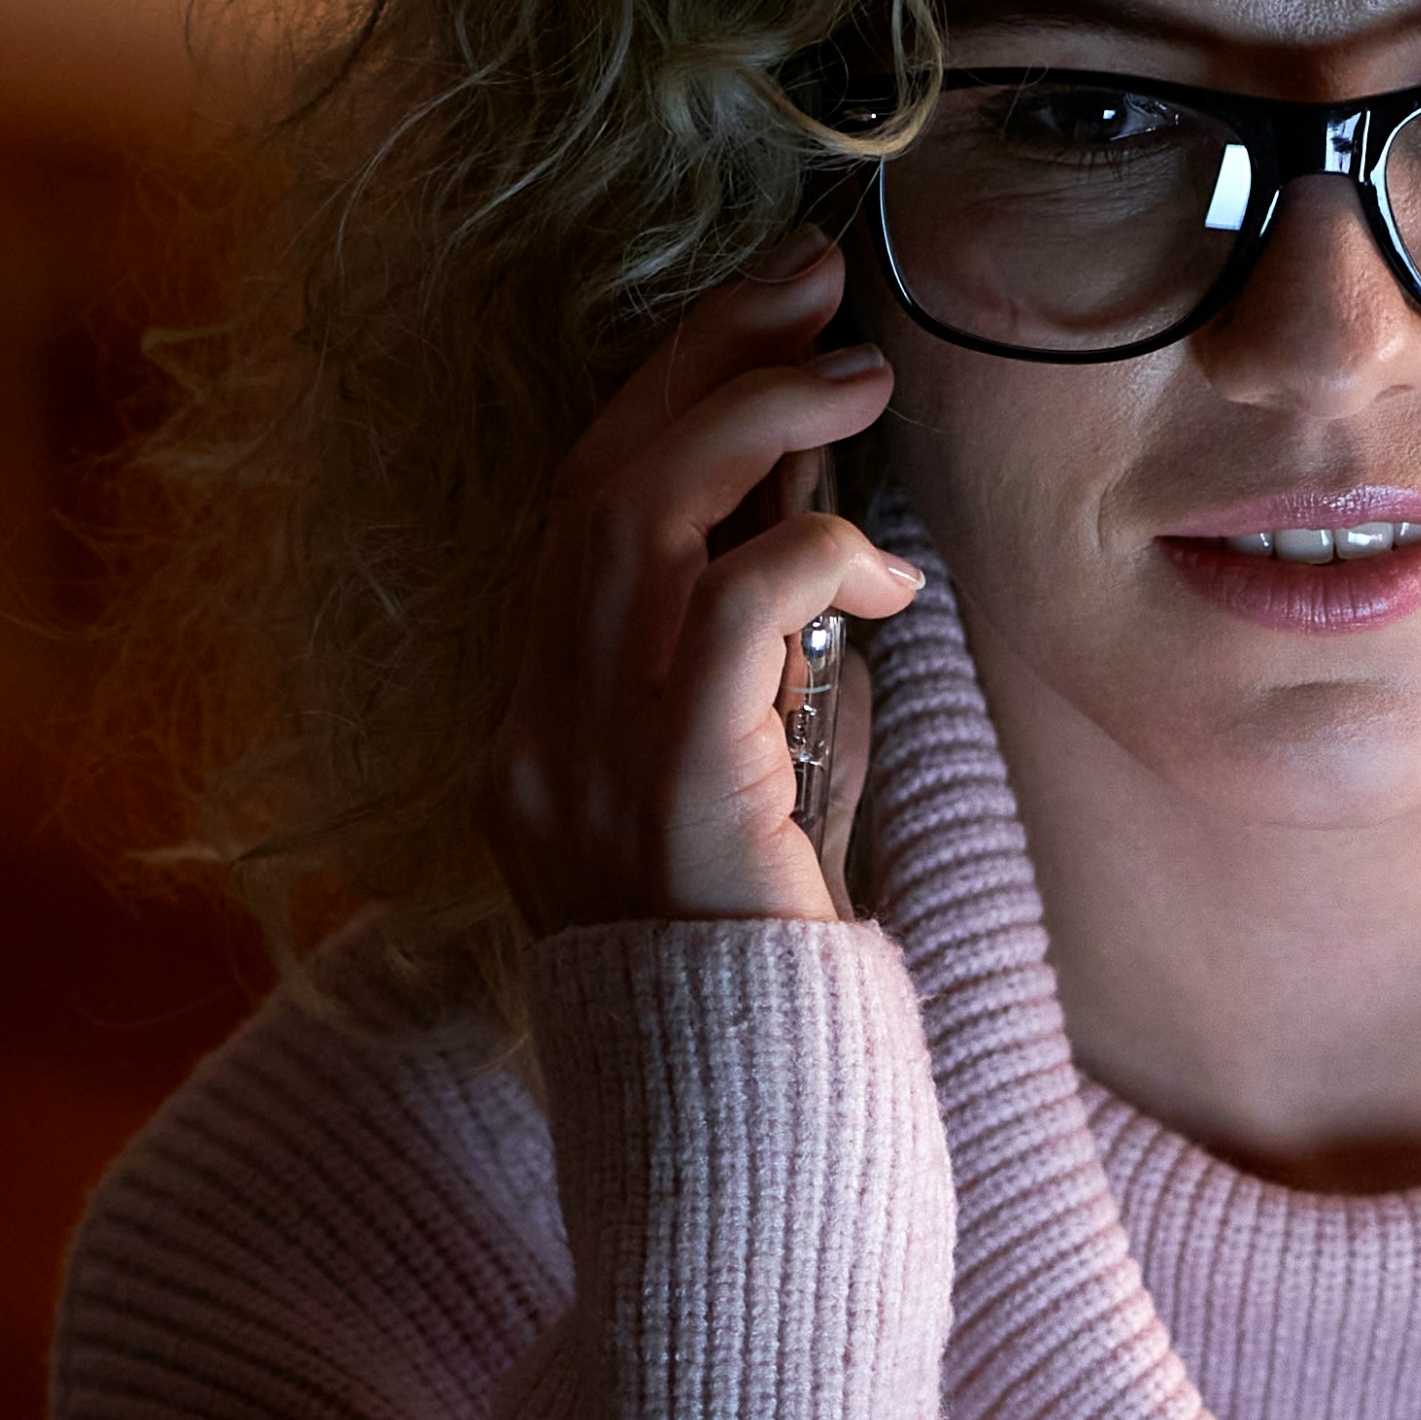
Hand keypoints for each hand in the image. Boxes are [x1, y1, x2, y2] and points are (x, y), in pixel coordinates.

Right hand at [474, 235, 922, 937]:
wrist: (751, 1138)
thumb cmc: (774, 980)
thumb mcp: (762, 804)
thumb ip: (772, 685)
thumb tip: (833, 555)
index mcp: (541, 732)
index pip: (580, 517)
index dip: (666, 394)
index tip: (762, 316)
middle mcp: (536, 733)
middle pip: (594, 483)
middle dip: (703, 357)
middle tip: (811, 280)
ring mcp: (582, 760)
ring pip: (634, 512)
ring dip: (750, 415)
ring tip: (854, 372)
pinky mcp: (672, 790)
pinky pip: (732, 610)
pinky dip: (811, 555)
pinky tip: (883, 566)